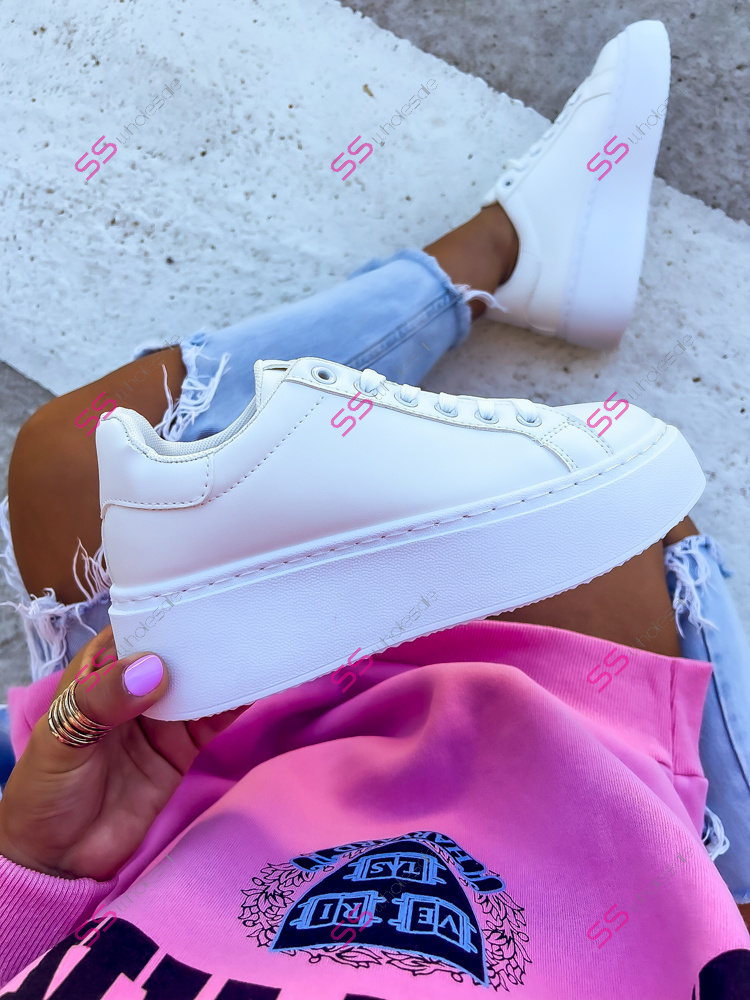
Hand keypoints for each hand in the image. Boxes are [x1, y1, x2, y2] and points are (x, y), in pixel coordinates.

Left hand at [0, 625, 249, 880]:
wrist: (58, 861)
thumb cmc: (44, 791)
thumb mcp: (62, 740)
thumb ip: (103, 701)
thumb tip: (154, 668)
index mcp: (98, 671)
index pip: (135, 628)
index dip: (166, 610)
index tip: (202, 593)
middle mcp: (134, 686)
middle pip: (176, 651)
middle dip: (205, 633)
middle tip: (245, 610)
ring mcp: (162, 716)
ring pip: (200, 680)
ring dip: (226, 664)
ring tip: (260, 639)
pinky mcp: (184, 747)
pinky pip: (215, 717)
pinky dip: (237, 700)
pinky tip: (260, 681)